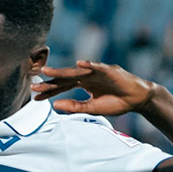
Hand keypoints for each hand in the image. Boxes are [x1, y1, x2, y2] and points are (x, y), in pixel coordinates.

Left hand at [32, 61, 160, 115]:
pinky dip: (89, 65)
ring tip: (47, 71)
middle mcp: (88, 76)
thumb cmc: (116, 102)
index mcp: (83, 84)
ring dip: (62, 72)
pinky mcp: (110, 70)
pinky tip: (79, 64)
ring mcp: (97, 72)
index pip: (62, 87)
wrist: (137, 100)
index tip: (35, 96)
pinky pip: (98, 67)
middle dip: (50, 82)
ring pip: (77, 71)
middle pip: (65, 78)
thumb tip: (55, 105)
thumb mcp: (92, 108)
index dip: (49, 91)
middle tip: (34, 86)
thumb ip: (75, 106)